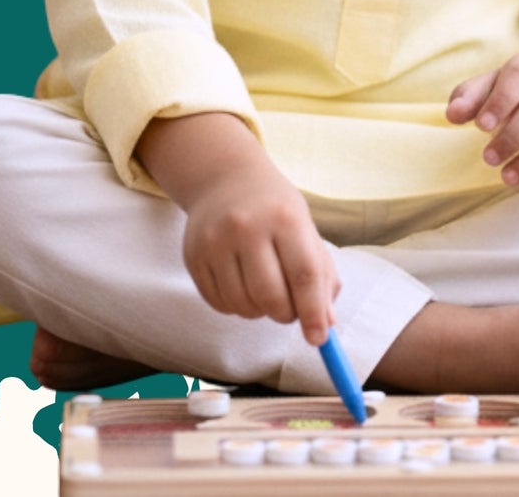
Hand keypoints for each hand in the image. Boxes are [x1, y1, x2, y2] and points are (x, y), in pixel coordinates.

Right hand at [180, 160, 340, 344]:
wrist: (225, 179)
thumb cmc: (275, 209)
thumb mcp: (305, 228)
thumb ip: (321, 275)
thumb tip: (325, 324)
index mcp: (285, 217)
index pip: (304, 274)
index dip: (313, 311)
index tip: (319, 338)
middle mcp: (247, 226)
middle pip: (271, 296)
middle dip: (286, 314)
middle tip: (290, 310)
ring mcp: (216, 241)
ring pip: (243, 306)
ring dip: (260, 311)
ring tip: (264, 290)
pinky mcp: (193, 256)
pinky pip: (219, 304)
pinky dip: (237, 306)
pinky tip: (242, 285)